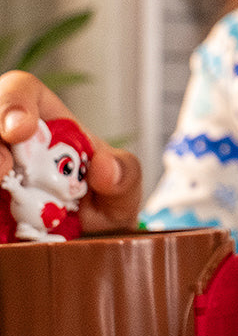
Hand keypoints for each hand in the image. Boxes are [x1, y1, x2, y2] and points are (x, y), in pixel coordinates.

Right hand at [0, 70, 142, 229]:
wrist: (91, 245)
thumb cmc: (103, 205)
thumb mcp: (124, 190)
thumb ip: (126, 174)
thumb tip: (104, 166)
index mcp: (47, 123)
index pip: (21, 90)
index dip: (13, 103)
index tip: (19, 130)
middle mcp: (10, 142)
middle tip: (3, 171)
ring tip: (2, 194)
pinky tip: (1, 229)